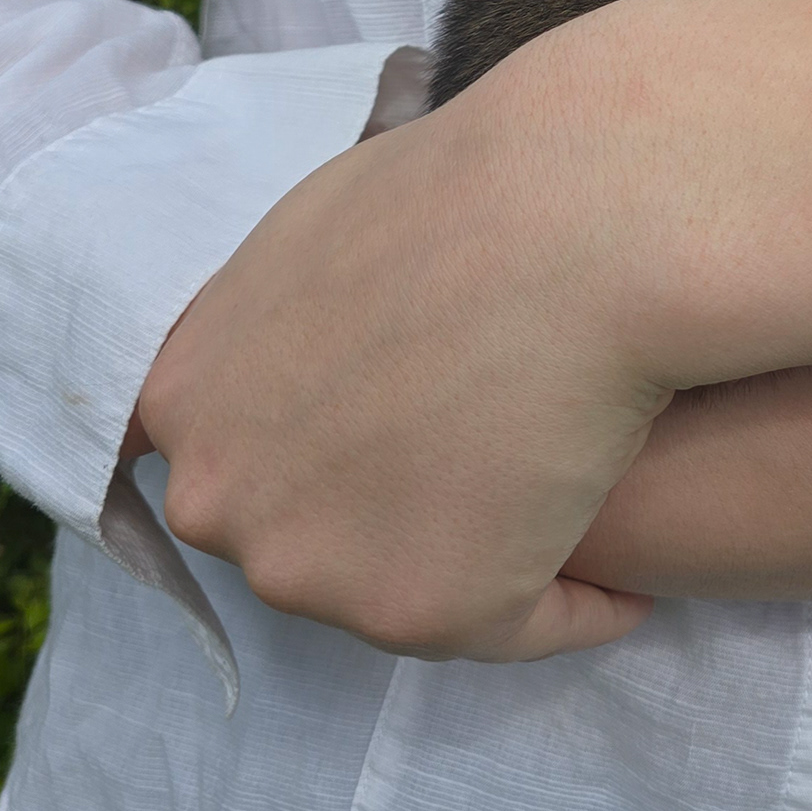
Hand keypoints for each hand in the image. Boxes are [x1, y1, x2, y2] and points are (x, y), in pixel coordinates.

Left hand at [135, 0, 811, 658]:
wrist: (582, 214)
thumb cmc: (477, 185)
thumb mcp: (323, 223)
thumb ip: (284, 308)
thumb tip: (320, 336)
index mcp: (188, 391)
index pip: (246, 457)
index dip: (342, 440)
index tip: (421, 413)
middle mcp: (223, 494)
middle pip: (310, 532)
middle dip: (398, 504)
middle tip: (501, 449)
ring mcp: (313, 564)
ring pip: (409, 586)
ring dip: (489, 554)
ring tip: (572, 495)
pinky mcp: (425, 610)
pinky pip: (517, 625)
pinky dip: (574, 602)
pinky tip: (624, 570)